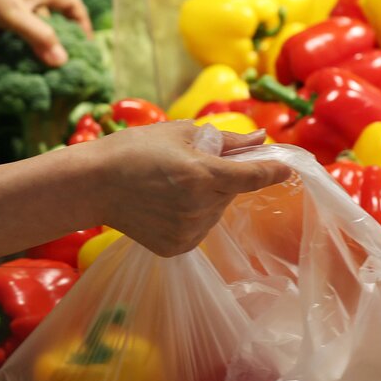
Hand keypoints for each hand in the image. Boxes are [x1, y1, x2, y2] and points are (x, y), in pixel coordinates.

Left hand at [0, 0, 90, 66]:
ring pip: (15, 39)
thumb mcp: (16, 14)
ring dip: (20, 56)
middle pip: (43, 24)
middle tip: (56, 70)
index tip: (85, 43)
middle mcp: (20, 4)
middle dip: (49, 45)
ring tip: (28, 79)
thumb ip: (39, 38)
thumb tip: (62, 62)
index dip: (81, 20)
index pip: (68, 3)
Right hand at [87, 124, 291, 256]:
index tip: (286, 167)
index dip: (272, 171)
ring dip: (207, 197)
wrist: (93, 184)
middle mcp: (199, 208)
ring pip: (215, 211)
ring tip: (172, 184)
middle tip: (192, 163)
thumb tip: (260, 139)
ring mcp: (188, 232)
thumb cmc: (134, 150)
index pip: (253, 177)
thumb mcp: (181, 134)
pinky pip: (199, 228)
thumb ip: (226, 141)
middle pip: (231, 191)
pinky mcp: (177, 247)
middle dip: (222, 177)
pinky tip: (166, 203)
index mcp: (203, 175)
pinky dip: (192, 215)